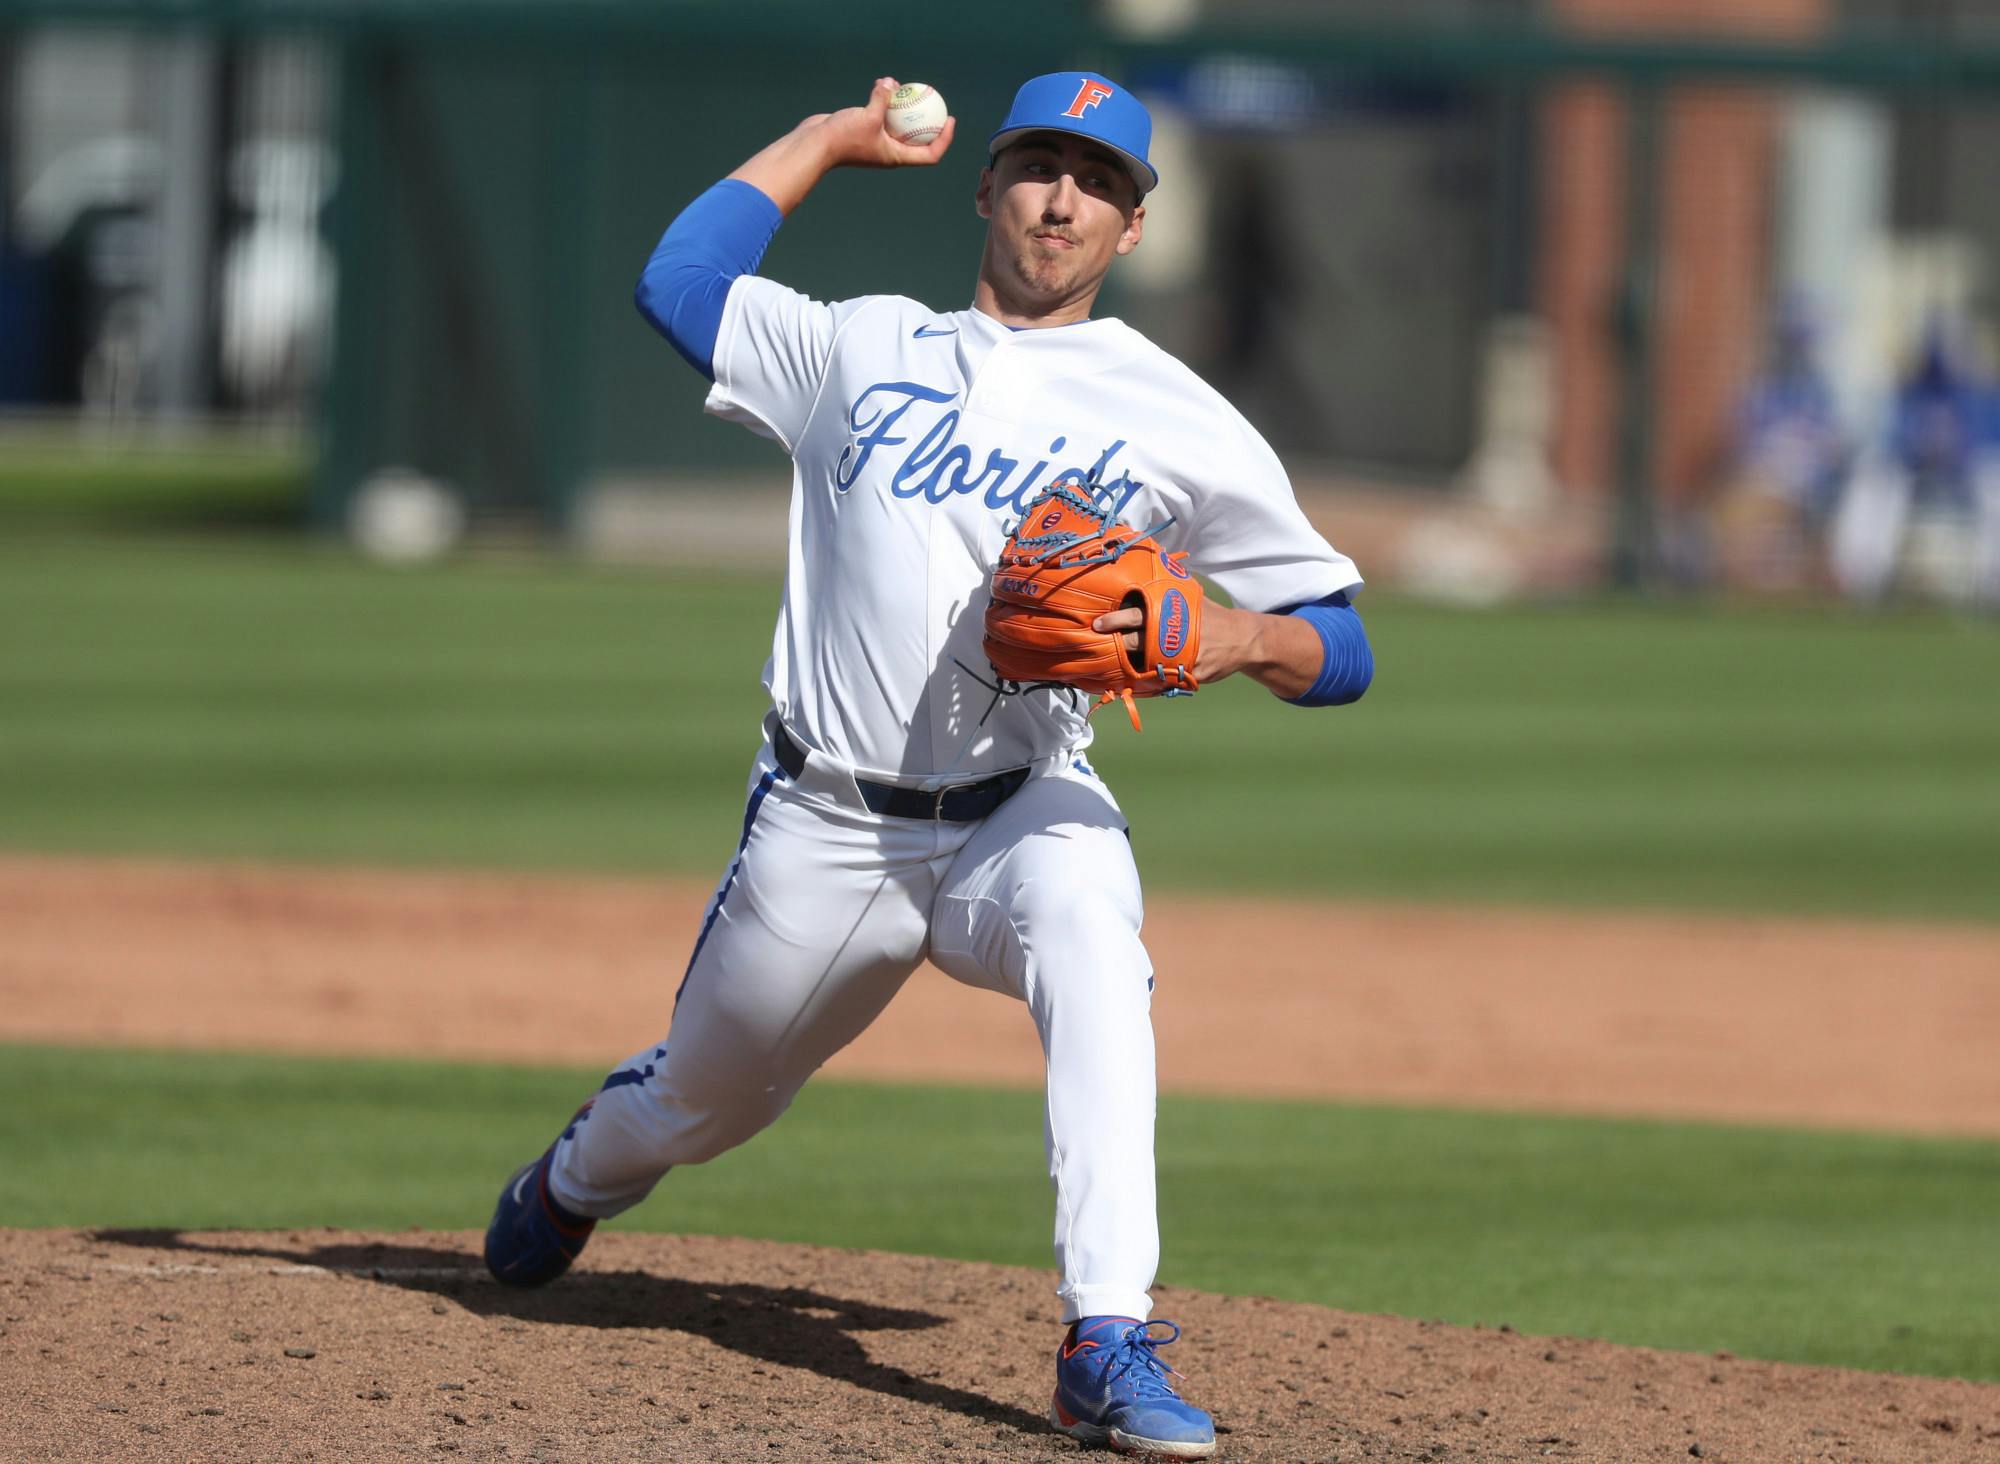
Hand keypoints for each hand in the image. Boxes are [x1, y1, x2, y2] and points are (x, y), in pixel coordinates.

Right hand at [803, 77, 956, 170]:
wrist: (815, 144)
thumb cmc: (844, 137)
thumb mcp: (868, 116)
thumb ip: (882, 99)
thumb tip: (891, 82)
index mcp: (896, 156)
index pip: (930, 154)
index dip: (944, 139)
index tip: (949, 120)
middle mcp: (889, 151)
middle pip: (917, 138)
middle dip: (927, 119)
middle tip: (934, 100)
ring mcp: (876, 141)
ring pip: (897, 123)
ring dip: (902, 105)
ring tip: (904, 85)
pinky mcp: (863, 130)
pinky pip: (881, 115)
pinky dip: (884, 101)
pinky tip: (883, 82)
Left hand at [1092, 601, 1266, 685]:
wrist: (1242, 639)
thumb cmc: (1209, 615)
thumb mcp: (1191, 594)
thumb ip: (1168, 584)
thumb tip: (1148, 557)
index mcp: (1174, 611)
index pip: (1141, 614)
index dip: (1118, 619)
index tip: (1099, 624)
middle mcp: (1178, 633)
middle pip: (1139, 641)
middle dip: (1117, 644)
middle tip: (1098, 645)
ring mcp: (1184, 656)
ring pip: (1148, 665)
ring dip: (1128, 666)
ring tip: (1109, 667)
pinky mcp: (1191, 675)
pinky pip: (1163, 681)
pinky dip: (1148, 682)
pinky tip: (1134, 682)